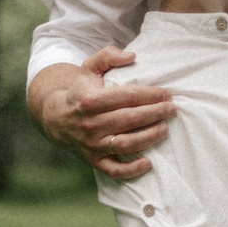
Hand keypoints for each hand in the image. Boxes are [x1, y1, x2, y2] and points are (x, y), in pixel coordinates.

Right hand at [34, 47, 175, 182]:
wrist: (56, 119)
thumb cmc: (80, 91)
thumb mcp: (88, 68)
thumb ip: (108, 56)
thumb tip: (132, 56)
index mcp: (91, 100)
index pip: (127, 97)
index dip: (151, 95)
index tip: (167, 94)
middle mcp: (91, 124)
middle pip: (130, 119)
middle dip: (156, 114)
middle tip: (172, 110)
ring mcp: (93, 145)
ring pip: (126, 144)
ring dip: (149, 137)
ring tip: (164, 129)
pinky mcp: (94, 161)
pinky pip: (114, 170)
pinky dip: (131, 170)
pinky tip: (148, 163)